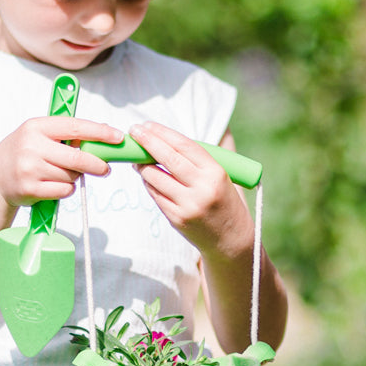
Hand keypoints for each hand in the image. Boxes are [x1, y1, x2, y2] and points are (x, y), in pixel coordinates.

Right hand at [0, 116, 123, 208]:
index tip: (117, 137)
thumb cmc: (24, 153)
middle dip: (96, 164)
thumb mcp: (39, 134)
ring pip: (70, 176)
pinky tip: (55, 185)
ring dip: (75, 177)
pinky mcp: (30, 189)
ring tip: (62, 174)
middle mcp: (31, 146)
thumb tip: (104, 132)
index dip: (99, 133)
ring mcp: (29, 168)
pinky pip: (63, 190)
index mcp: (36, 126)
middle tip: (104, 168)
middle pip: (77, 157)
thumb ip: (67, 133)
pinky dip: (66, 189)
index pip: (75, 127)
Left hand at [129, 122, 254, 257]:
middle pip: (168, 158)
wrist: (231, 239)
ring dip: (143, 165)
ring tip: (138, 158)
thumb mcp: (221, 176)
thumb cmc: (224, 201)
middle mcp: (202, 188)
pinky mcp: (176, 219)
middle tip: (134, 131)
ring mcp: (188, 205)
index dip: (163, 133)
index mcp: (216, 172)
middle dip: (147, 142)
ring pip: (155, 178)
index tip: (147, 125)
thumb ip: (199, 159)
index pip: (184, 145)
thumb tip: (168, 139)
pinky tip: (147, 177)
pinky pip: (156, 195)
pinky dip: (149, 183)